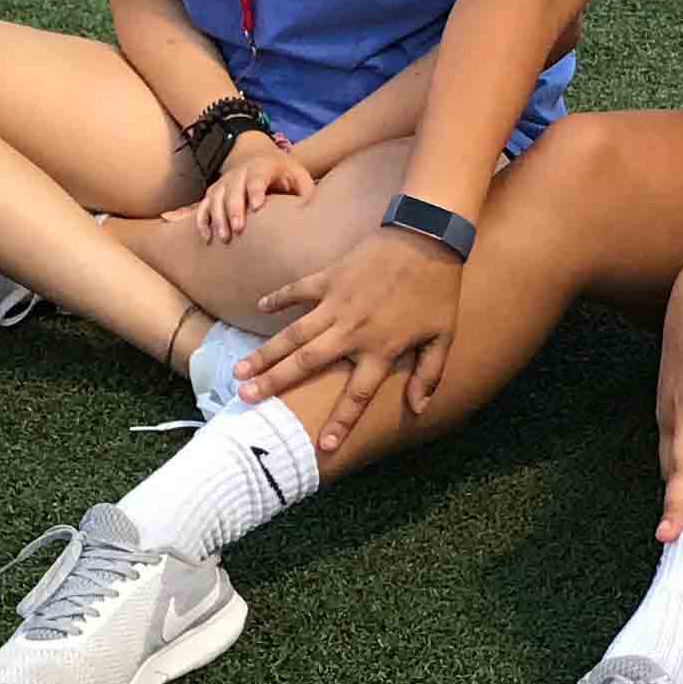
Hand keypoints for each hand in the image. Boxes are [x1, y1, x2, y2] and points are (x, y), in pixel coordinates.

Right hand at [180, 130, 311, 245]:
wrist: (261, 158)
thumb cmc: (286, 175)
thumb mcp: (300, 177)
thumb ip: (306, 193)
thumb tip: (315, 213)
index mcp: (265, 166)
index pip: (258, 176)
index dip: (256, 190)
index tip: (257, 207)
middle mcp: (241, 171)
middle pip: (234, 188)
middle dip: (234, 208)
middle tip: (238, 229)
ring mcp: (225, 181)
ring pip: (216, 197)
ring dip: (217, 216)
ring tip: (223, 237)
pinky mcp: (215, 192)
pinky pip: (204, 205)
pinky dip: (203, 220)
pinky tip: (207, 237)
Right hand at [247, 224, 465, 453]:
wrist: (428, 237)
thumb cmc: (438, 290)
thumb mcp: (443, 336)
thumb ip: (430, 374)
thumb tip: (419, 408)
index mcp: (380, 348)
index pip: (357, 395)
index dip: (341, 422)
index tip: (321, 446)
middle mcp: (352, 330)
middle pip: (307, 363)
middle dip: (276, 383)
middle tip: (246, 399)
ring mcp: (336, 303)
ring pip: (293, 333)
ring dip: (265, 352)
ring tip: (239, 370)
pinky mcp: (329, 277)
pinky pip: (297, 290)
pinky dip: (278, 298)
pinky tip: (259, 307)